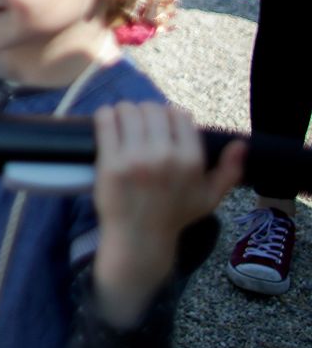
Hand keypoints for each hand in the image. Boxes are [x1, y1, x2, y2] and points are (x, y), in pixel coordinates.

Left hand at [91, 102, 244, 326]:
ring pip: (128, 110)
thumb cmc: (174, 215)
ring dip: (125, 112)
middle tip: (141, 124)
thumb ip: (229, 171)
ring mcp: (136, 159)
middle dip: (146, 113)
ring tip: (124, 123)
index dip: (170, 115)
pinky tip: (109, 122)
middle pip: (152, 109)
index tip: (162, 124)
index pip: (179, 114)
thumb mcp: (209, 198)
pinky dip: (106, 116)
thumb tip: (241, 144)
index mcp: (191, 161)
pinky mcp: (110, 162)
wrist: (140, 239)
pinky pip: (106, 121)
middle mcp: (165, 156)